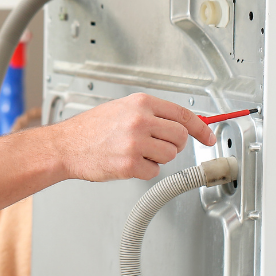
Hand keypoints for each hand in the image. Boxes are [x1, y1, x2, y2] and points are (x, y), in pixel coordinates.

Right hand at [50, 92, 215, 181]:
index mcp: (141, 103)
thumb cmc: (92, 128)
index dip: (201, 128)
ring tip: (135, 152)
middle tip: (158, 146)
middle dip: (174, 145)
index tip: (209, 137)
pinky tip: (127, 162)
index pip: (183, 115)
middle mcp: (140, 120)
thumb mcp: (123, 109)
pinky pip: (154, 172)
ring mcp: (136, 143)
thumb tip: (184, 123)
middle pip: (181, 137)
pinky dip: (144, 171)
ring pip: (170, 156)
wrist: (66, 145)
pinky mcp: (130, 164)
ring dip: (157, 158)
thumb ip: (153, 114)